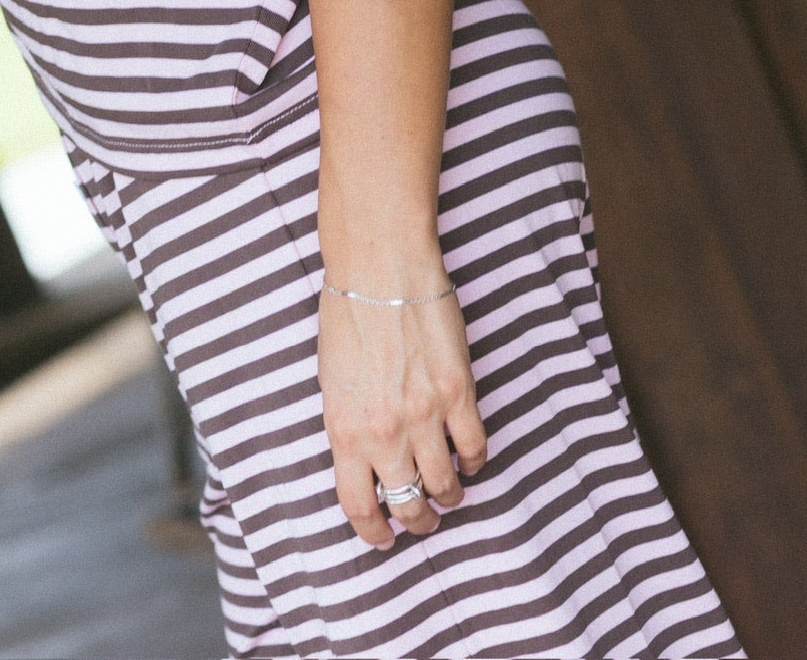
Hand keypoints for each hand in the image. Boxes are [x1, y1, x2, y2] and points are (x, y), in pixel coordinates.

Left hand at [318, 280, 486, 546]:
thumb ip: (349, 426)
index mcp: (345, 431)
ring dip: (449, 495)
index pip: (359, 506)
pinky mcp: (458, 394)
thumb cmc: (347, 315)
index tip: (383, 539)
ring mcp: (425, 416)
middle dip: (417, 521)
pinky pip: (474, 448)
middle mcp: (385, 433)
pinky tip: (469, 458)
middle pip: (409, 504)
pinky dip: (474, 461)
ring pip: (446, 485)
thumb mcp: (332, 382)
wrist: (380, 268)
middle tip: (423, 521)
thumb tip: (367, 460)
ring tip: (449, 492)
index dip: (374, 532)